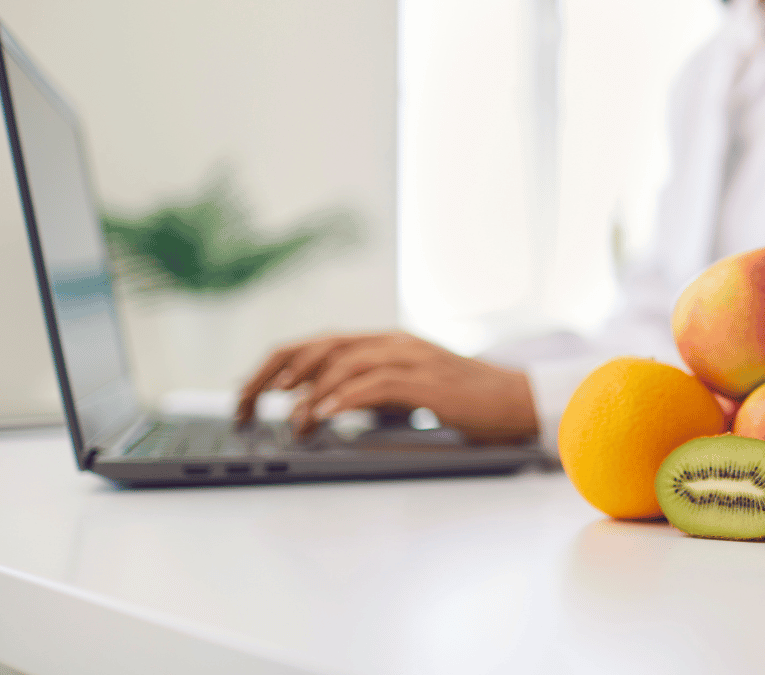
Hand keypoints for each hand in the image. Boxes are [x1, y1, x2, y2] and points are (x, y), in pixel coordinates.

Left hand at [235, 331, 537, 442]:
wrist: (519, 402)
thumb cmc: (466, 403)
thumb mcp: (408, 393)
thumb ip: (371, 391)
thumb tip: (321, 409)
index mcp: (386, 342)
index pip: (317, 344)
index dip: (276, 366)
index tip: (248, 393)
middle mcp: (394, 342)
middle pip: (319, 346)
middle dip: (274, 375)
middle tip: (245, 404)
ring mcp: (412, 358)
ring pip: (343, 362)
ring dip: (308, 393)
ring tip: (289, 421)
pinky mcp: (427, 381)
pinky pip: (374, 384)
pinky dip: (342, 399)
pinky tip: (323, 415)